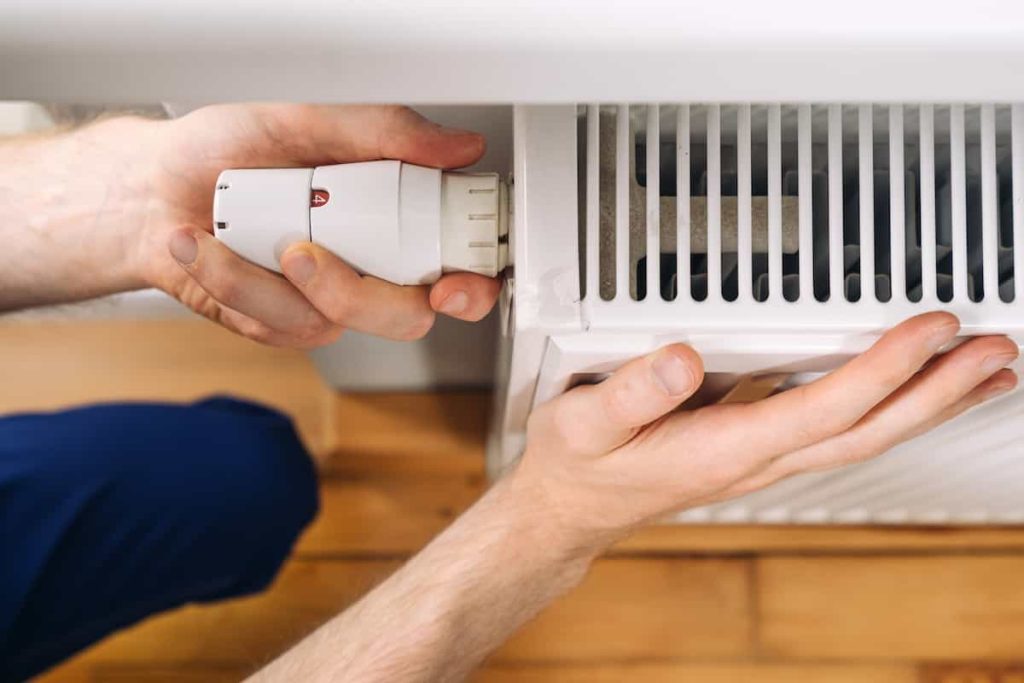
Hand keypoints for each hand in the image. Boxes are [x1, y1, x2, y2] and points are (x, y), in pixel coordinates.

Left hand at [138, 105, 499, 346]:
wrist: (150, 189)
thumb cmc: (223, 152)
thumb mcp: (305, 121)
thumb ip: (383, 133)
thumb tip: (456, 146)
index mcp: (391, 214)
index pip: (457, 264)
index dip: (470, 286)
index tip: (451, 283)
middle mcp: (368, 264)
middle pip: (407, 315)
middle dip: (355, 292)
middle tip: (306, 250)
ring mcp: (326, 299)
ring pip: (336, 322)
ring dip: (270, 280)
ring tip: (233, 230)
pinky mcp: (281, 323)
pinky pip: (278, 324)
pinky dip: (234, 282)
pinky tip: (207, 249)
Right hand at [512, 312, 1018, 553]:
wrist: (571, 508)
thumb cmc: (579, 465)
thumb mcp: (584, 424)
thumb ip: (631, 393)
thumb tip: (682, 357)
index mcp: (725, 448)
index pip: (826, 407)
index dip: (885, 368)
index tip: (932, 329)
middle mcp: (758, 459)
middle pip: (870, 430)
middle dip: (939, 393)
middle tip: (996, 353)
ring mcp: (763, 458)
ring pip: (865, 435)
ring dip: (930, 405)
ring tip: (984, 375)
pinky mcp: (758, 449)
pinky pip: (842, 429)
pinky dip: (889, 408)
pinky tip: (906, 392)